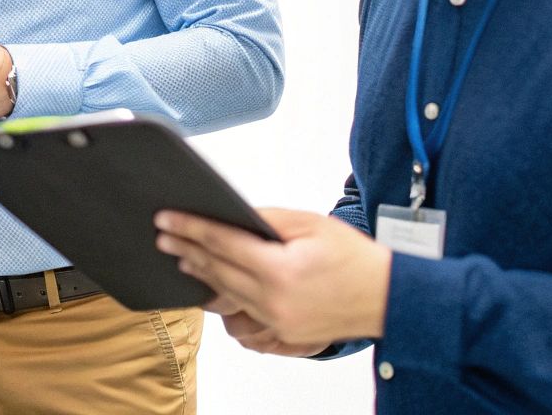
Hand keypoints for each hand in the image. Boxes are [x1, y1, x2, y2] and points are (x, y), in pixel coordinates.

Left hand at [155, 207, 390, 348]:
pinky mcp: (282, 334)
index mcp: (279, 270)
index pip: (222, 243)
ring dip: (202, 275)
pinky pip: (243, 318)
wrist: (386, 298)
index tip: (167, 219)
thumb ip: (268, 220)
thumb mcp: (311, 224)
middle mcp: (273, 301)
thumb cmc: (355, 259)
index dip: (191, 228)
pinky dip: (226, 302)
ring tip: (183, 258)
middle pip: (217, 271)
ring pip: (226, 296)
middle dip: (187, 250)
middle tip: (164, 235)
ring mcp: (276, 323)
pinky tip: (215, 289)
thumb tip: (235, 216)